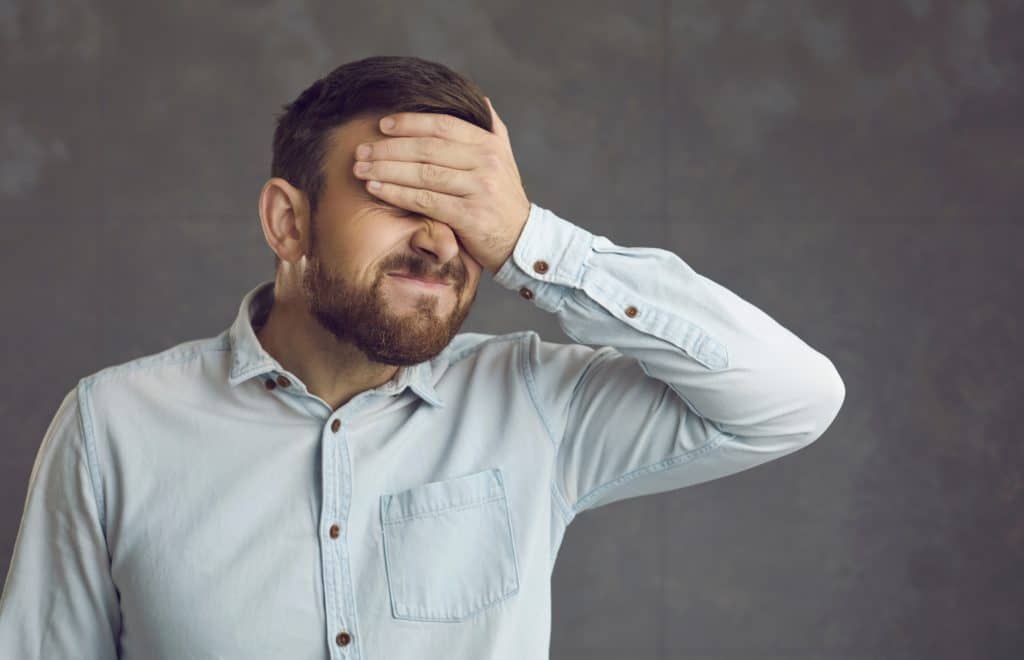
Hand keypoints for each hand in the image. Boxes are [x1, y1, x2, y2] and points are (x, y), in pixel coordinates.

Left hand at [352, 97, 531, 273]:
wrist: (522, 240)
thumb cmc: (504, 200)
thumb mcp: (505, 160)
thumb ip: (492, 129)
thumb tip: (480, 100)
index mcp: (489, 144)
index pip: (442, 125)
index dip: (409, 122)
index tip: (382, 125)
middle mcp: (486, 162)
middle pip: (427, 148)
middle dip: (389, 148)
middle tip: (361, 150)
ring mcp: (480, 188)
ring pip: (423, 174)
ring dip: (386, 170)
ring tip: (361, 169)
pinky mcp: (470, 215)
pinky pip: (425, 200)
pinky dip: (396, 194)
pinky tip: (376, 190)